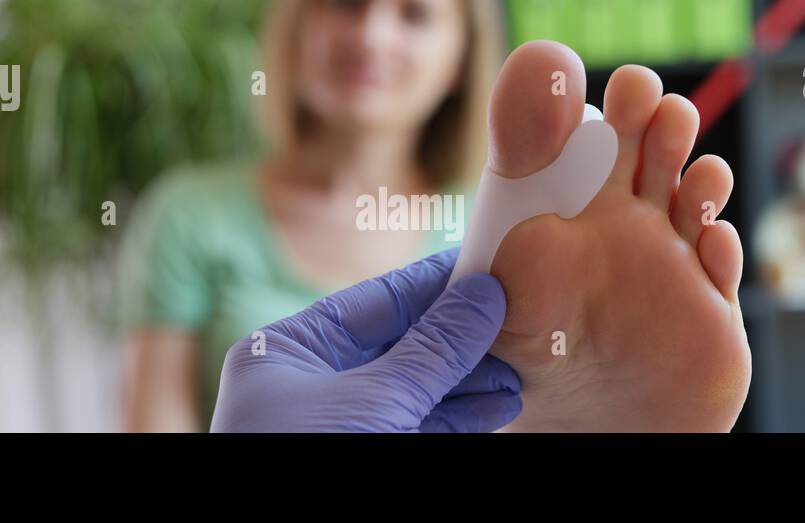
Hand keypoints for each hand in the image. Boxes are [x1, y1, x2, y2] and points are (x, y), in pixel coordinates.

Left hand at [210, 249, 519, 431]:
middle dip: (461, 336)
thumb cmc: (309, 463)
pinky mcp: (366, 456)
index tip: (485, 263)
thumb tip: (483, 294)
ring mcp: (336, 427)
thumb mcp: (374, 401)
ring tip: (520, 366)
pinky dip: (459, 419)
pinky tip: (500, 405)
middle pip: (399, 345)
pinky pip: (418, 428)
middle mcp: (308, 386)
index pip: (373, 302)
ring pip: (415, 391)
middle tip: (517, 314)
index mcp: (285, 353)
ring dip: (470, 380)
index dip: (432, 283)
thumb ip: (433, 350)